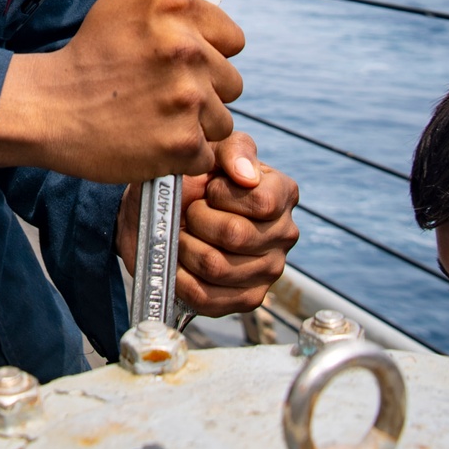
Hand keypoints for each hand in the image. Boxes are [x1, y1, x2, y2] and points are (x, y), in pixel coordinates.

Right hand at [0, 0, 244, 183]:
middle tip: (158, 93)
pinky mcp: (181, 144)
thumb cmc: (90, 51)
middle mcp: (185, 49)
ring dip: (193, 124)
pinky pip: (208, 153)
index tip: (173, 62)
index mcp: (175, 7)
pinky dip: (183, 154)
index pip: (233, 40)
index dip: (205, 53)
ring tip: (153, 117)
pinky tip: (151, 140)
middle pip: (232, 82)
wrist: (48, 107)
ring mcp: (185, 98)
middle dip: (201, 90)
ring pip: (222, 120)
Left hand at [116, 130, 299, 315]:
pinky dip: (181, 279)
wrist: (165, 210)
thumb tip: (246, 175)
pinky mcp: (246, 299)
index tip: (208, 190)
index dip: (223, 195)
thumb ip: (234, 150)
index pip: (262, 203)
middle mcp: (284, 235)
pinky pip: (207, 297)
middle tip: (187, 212)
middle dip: (197, 220)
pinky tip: (176, 262)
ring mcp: (268, 271)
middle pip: (235, 235)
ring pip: (216, 266)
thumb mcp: (213, 149)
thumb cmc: (194, 176)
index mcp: (283, 195)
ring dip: (185, 247)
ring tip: (180, 233)